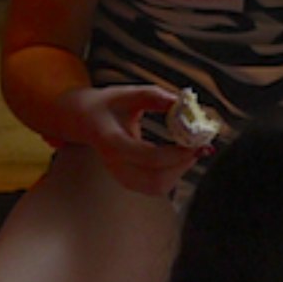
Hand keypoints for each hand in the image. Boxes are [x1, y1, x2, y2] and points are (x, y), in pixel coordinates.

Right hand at [64, 84, 203, 200]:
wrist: (84, 119)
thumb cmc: (108, 105)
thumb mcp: (129, 93)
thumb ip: (155, 97)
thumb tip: (184, 103)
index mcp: (112, 140)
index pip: (148, 156)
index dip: (176, 153)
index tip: (195, 141)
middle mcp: (114, 164)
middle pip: (154, 180)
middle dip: (181, 166)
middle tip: (198, 148)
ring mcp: (120, 175)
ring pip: (155, 187)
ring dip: (178, 172)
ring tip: (190, 152)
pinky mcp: (127, 180)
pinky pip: (153, 187)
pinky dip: (172, 176)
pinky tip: (179, 159)